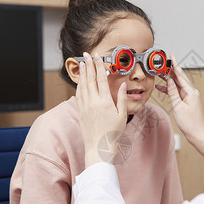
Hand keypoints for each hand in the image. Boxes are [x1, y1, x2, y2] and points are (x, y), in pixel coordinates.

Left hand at [76, 52, 127, 166]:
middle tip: (87, 54)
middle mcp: (93, 102)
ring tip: (82, 63)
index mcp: (105, 102)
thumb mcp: (123, 116)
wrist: (99, 148)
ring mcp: (85, 107)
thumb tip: (124, 86)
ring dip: (83, 73)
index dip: (99, 66)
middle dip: (88, 65)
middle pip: (90, 79)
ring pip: (82, 85)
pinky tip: (80, 80)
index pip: (101, 79)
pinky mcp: (80, 112)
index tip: (98, 57)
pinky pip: (78, 95)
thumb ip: (123, 99)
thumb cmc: (113, 134)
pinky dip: (79, 85)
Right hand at [155, 54, 203, 142]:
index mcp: (191, 92)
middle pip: (179, 78)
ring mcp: (189, 97)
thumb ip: (173, 93)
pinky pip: (177, 92)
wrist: (197, 134)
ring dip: (168, 80)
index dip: (175, 65)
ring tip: (159, 74)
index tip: (172, 56)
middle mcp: (191, 92)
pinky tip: (162, 87)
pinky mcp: (187, 101)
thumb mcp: (178, 107)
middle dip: (170, 70)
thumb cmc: (190, 123)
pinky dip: (170, 89)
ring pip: (177, 85)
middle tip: (162, 63)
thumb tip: (169, 81)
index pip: (181, 75)